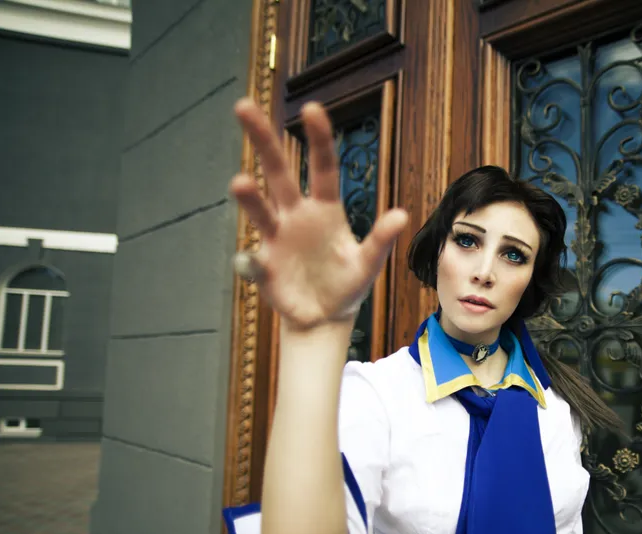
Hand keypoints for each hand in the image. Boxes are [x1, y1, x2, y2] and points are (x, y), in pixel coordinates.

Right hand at [229, 98, 407, 330]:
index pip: (323, 167)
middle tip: (243, 106)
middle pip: (278, 172)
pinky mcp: (262, 265)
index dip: (318, 138)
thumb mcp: (368, 265)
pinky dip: (250, 261)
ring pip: (259, 210)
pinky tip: (252, 263)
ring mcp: (276, 238)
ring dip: (249, 197)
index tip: (312, 108)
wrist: (324, 318)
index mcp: (325, 210)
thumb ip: (381, 240)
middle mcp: (296, 216)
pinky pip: (252, 260)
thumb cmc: (348, 285)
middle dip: (262, 140)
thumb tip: (402, 215)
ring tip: (239, 182)